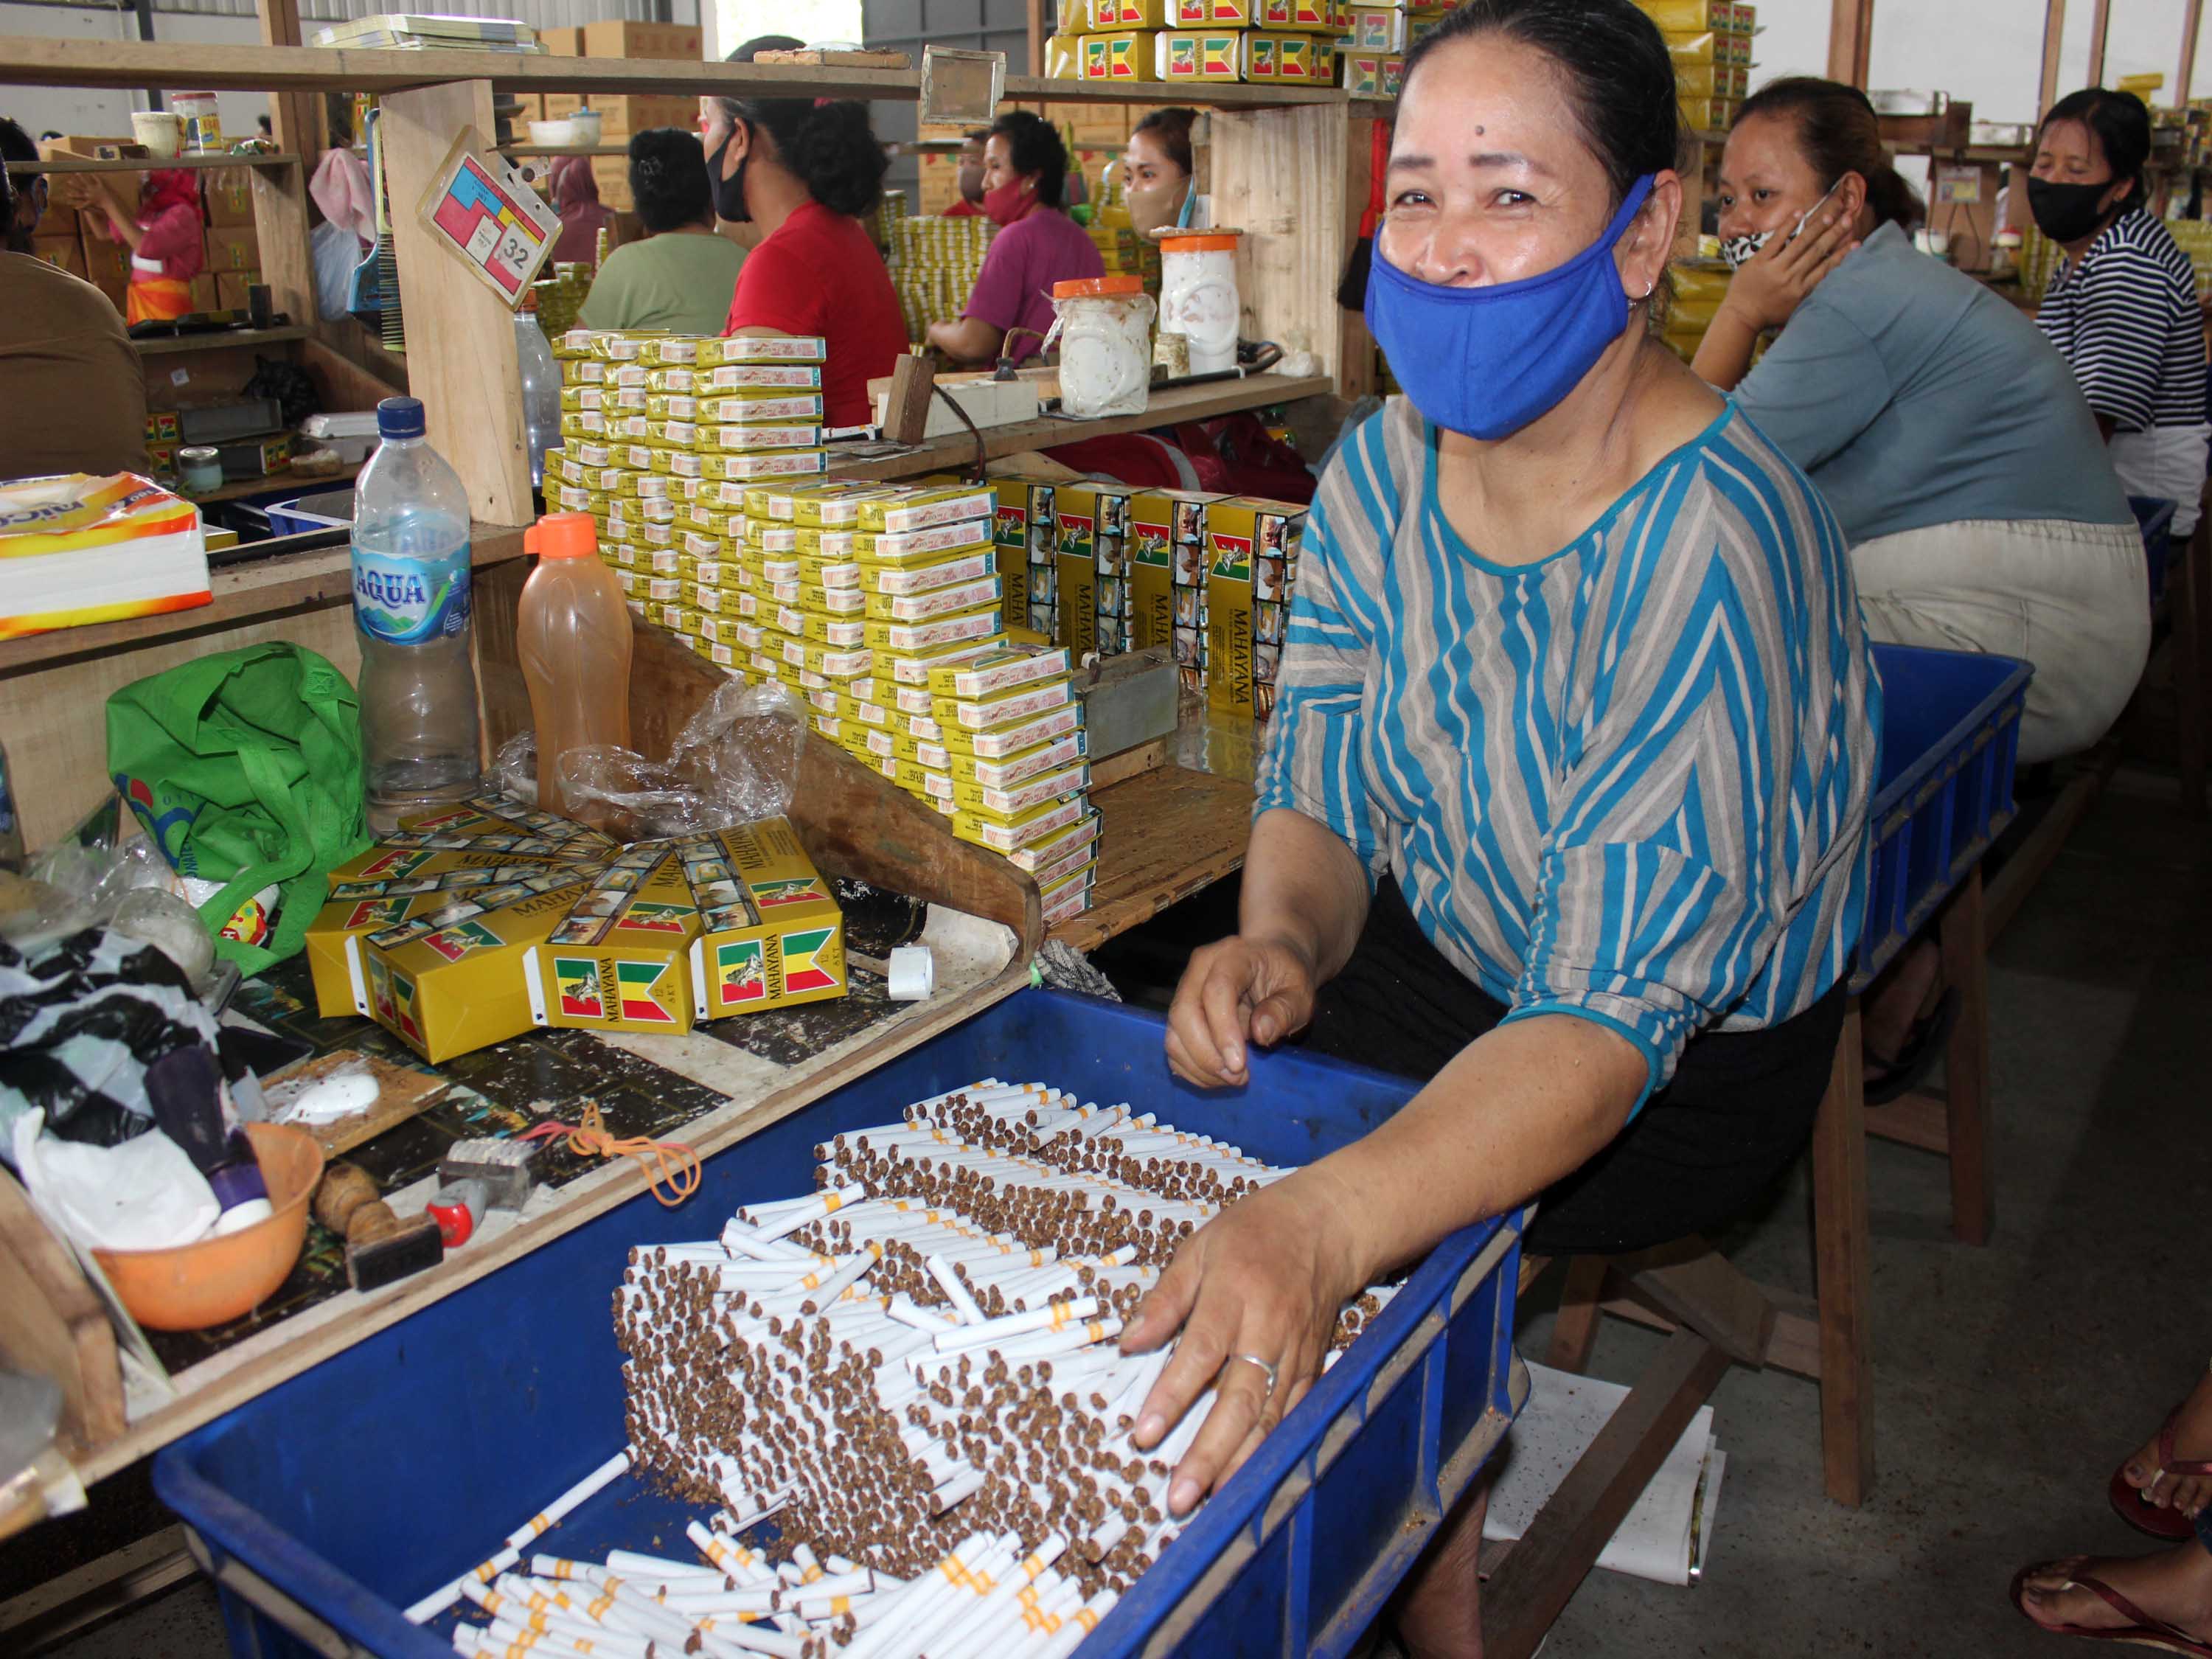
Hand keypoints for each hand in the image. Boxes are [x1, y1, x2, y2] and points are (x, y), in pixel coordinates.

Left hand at [1118, 1165, 1369, 1514]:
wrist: (1325, 1228)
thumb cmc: (1253, 1235)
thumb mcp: (1199, 1249)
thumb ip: (1164, 1299)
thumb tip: (1127, 1343)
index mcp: (1234, 1294)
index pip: (1201, 1352)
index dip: (1173, 1396)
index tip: (1144, 1434)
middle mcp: (1270, 1329)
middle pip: (1240, 1400)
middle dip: (1209, 1453)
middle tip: (1178, 1496)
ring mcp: (1297, 1354)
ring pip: (1271, 1419)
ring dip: (1240, 1465)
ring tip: (1209, 1503)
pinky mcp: (1313, 1370)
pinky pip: (1294, 1418)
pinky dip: (1273, 1453)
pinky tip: (1251, 1483)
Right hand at [1164, 934, 1317, 1088]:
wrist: (1272, 962)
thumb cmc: (1286, 977)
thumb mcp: (1300, 992)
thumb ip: (1285, 1010)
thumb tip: (1261, 1032)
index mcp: (1232, 955)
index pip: (1216, 990)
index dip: (1223, 1030)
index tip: (1239, 1065)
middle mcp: (1200, 969)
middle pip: (1184, 1013)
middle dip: (1207, 1055)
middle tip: (1238, 1077)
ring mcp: (1185, 990)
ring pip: (1174, 1033)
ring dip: (1199, 1066)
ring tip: (1232, 1079)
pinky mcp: (1180, 1013)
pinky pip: (1175, 1046)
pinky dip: (1192, 1069)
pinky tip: (1218, 1076)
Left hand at [1720, 206, 1858, 332]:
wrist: (1741, 316)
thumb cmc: (1769, 312)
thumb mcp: (1795, 307)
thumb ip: (1811, 292)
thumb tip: (1830, 277)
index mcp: (1802, 290)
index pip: (1827, 267)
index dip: (1843, 253)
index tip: (1857, 241)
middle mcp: (1792, 278)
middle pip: (1818, 251)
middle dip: (1835, 233)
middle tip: (1848, 218)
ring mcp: (1775, 269)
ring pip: (1800, 243)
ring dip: (1816, 227)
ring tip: (1829, 214)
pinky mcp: (1760, 261)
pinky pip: (1776, 239)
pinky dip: (1788, 225)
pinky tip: (1799, 213)